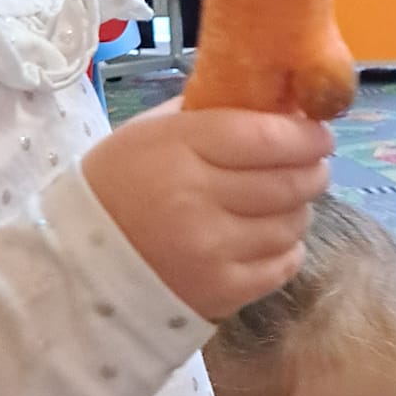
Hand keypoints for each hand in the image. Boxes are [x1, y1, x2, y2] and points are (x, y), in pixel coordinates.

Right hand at [80, 103, 331, 321]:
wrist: (76, 264)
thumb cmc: (114, 187)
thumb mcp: (147, 134)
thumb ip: (205, 113)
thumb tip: (271, 103)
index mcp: (179, 150)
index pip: (268, 136)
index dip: (306, 134)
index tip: (319, 133)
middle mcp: (199, 200)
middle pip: (289, 180)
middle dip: (312, 169)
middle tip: (313, 164)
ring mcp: (214, 251)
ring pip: (292, 223)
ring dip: (298, 208)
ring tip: (283, 202)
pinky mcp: (224, 292)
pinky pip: (284, 264)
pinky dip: (285, 247)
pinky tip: (268, 237)